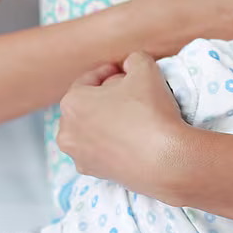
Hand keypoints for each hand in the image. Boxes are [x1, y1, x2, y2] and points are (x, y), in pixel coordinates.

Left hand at [57, 53, 190, 199]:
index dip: (109, 72)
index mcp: (71, 102)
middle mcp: (66, 131)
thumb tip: (129, 66)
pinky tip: (131, 138)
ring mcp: (78, 155)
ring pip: (91, 129)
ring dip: (107, 120)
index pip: (89, 79)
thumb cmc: (150, 111)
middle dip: (106, 97)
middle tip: (131, 94)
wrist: (165, 161)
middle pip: (87, 105)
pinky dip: (111, 142)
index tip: (125, 72)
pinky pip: (100, 149)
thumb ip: (133, 59)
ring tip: (132, 117)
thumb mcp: (145, 68)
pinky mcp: (93, 173)